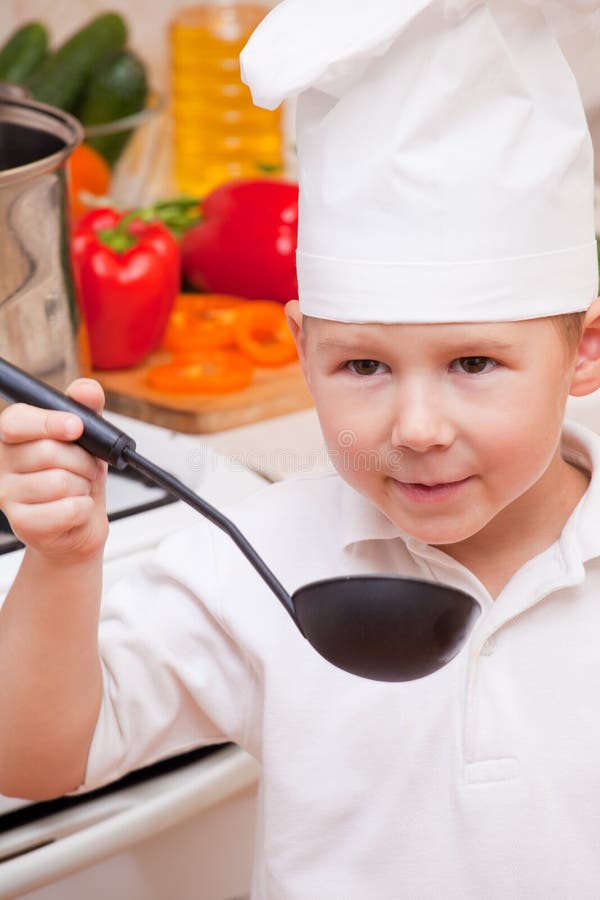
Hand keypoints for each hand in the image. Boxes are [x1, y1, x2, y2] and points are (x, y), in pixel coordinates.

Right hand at [0, 379, 108, 561]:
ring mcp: (8, 495)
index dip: (48, 422)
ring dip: (83, 486)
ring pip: (60, 482)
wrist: (78, 523)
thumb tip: (86, 390)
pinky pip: (66, 509)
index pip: (16, 421)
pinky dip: (83, 508)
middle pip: (48, 452)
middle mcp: (3, 463)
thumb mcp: (87, 438)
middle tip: (88, 467)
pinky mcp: (23, 523)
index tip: (76, 427)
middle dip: (82, 460)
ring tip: (79, 488)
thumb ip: (87, 408)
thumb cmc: (78, 476)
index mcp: (13, 436)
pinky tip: (76, 509)